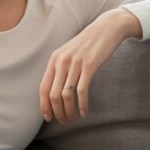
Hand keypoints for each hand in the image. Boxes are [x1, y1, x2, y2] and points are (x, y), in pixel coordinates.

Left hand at [40, 8, 141, 122]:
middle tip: (64, 121)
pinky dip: (81, 104)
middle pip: (53, 94)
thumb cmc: (89, 44)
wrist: (106, 29)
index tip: (48, 117)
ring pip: (66, 94)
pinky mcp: (89, 65)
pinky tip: (84, 111)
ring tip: (73, 118)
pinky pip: (81, 90)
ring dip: (69, 110)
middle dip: (57, 111)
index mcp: (55, 59)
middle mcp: (62, 61)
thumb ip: (61, 68)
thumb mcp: (69, 53)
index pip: (43, 87)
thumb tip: (55, 91)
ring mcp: (75, 63)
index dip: (44, 105)